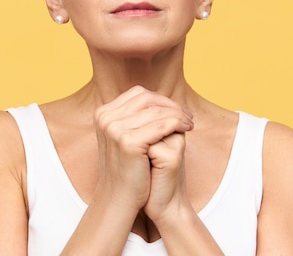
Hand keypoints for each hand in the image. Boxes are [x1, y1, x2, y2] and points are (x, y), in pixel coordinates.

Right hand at [93, 86, 193, 212]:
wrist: (118, 198)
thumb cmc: (127, 169)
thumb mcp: (125, 137)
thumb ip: (135, 118)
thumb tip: (160, 101)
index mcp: (103, 113)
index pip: (138, 94)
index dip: (161, 100)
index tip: (177, 110)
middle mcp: (105, 117)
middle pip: (146, 99)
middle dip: (171, 105)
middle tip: (187, 115)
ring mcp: (114, 129)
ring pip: (156, 110)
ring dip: (177, 114)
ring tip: (189, 122)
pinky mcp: (128, 142)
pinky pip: (161, 125)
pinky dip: (178, 123)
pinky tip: (187, 129)